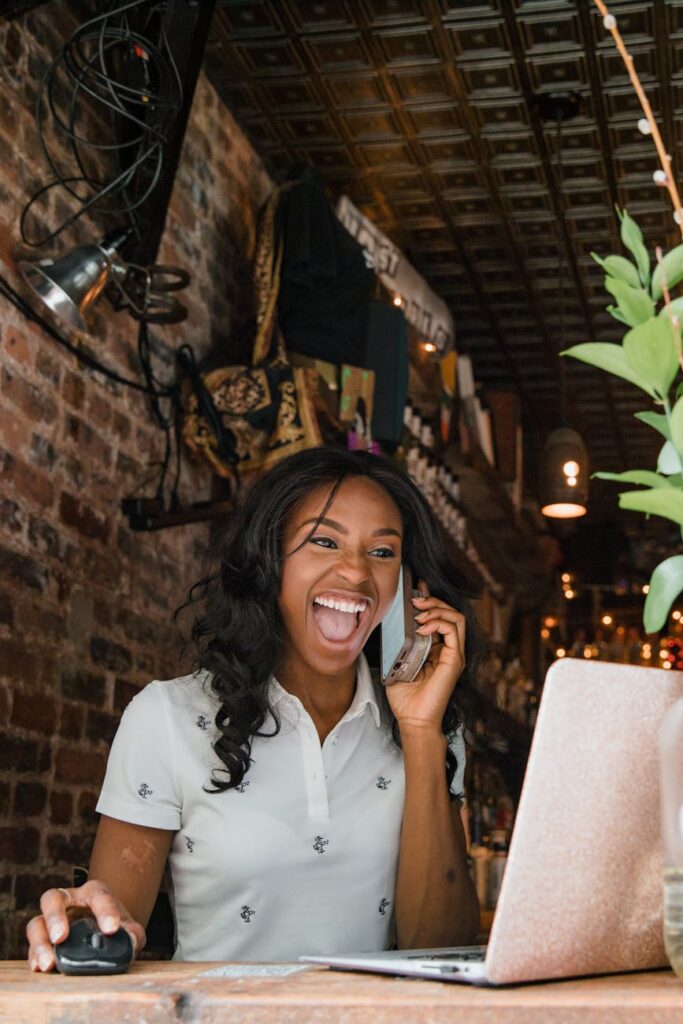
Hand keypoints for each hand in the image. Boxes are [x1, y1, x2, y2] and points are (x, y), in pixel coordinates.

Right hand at [26, 880, 144, 971]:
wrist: (104, 933)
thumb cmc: (116, 928)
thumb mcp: (129, 928)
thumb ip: (133, 934)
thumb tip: (131, 942)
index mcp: (93, 893)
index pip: (97, 894)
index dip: (105, 910)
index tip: (112, 928)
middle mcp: (68, 902)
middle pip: (53, 899)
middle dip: (55, 917)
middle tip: (60, 937)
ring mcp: (51, 922)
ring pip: (36, 924)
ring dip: (40, 943)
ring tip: (49, 963)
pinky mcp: (42, 943)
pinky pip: (31, 947)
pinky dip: (34, 957)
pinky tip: (40, 968)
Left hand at [384, 581, 465, 734]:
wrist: (413, 719)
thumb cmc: (405, 696)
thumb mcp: (397, 661)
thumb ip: (398, 643)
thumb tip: (389, 622)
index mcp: (437, 649)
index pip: (439, 616)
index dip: (430, 599)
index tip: (416, 587)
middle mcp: (449, 649)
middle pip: (450, 612)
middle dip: (432, 601)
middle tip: (415, 600)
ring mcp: (454, 654)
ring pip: (456, 617)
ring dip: (436, 609)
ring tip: (419, 613)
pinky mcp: (455, 660)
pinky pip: (454, 630)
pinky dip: (439, 622)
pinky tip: (422, 628)